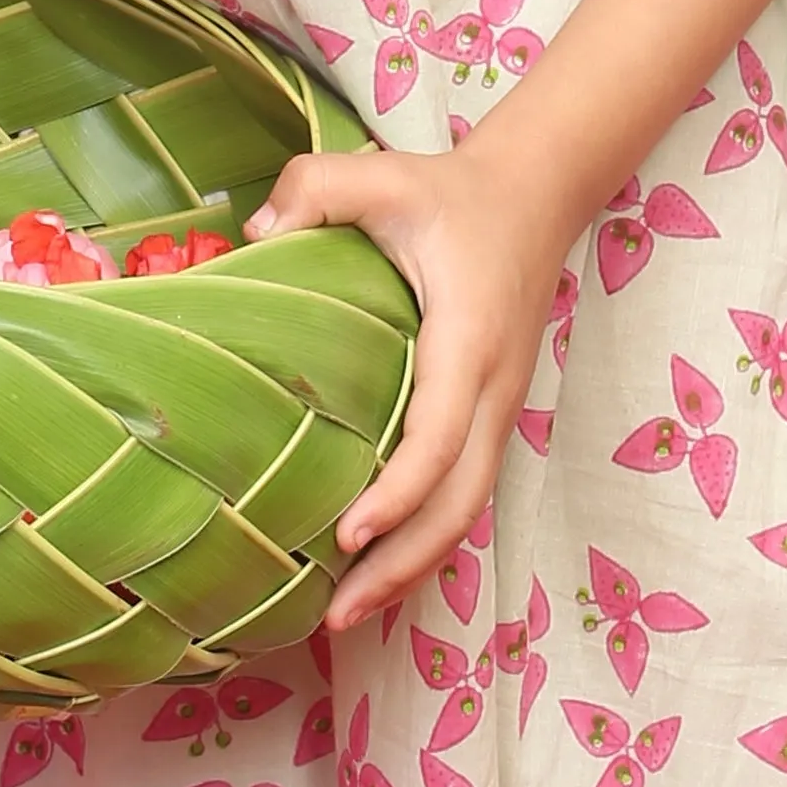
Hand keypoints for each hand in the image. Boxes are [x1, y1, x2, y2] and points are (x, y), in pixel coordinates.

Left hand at [249, 143, 575, 636]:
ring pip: (468, 510)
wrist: (535, 195)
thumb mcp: (380, 171)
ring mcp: (500, 409)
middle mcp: (494, 388)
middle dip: (404, 565)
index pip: (440, 436)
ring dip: (415, 568)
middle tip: (336, 614)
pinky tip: (378, 568)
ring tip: (348, 614)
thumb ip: (315, 187)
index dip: (398, 493)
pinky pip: (465, 493)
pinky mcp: (491, 416)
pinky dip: (426, 539)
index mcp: (469, 338)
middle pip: (462, 503)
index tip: (348, 535)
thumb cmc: (449, 191)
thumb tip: (251, 236)